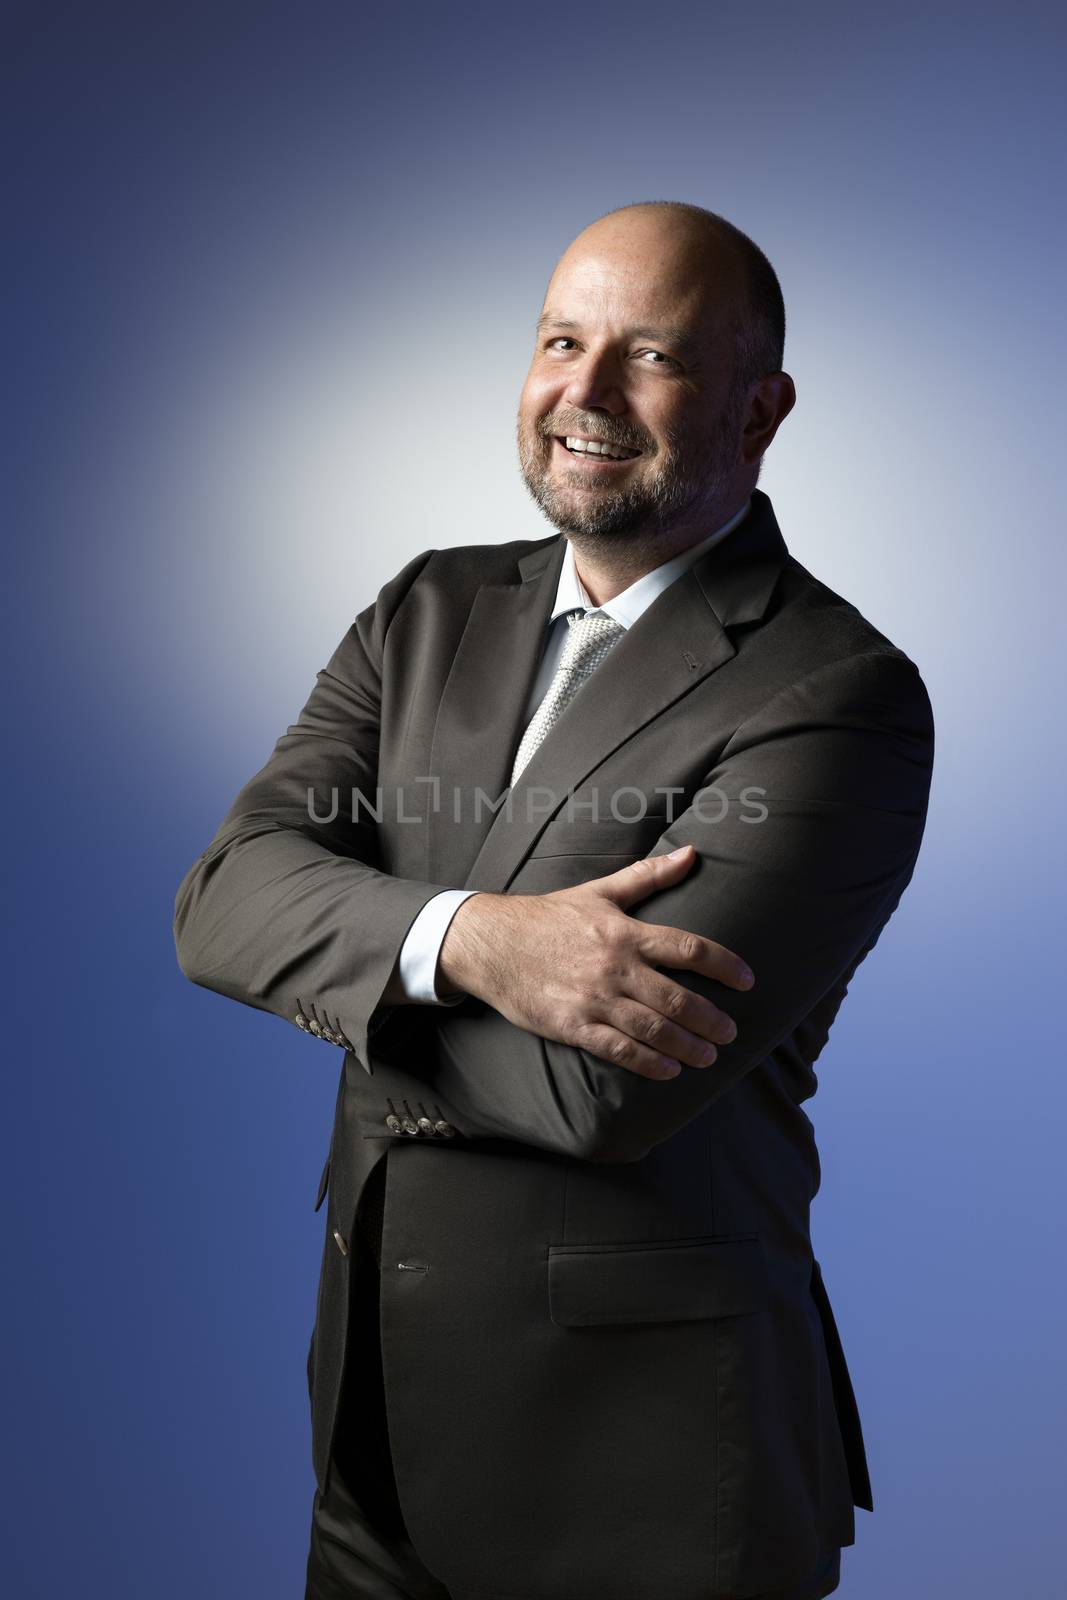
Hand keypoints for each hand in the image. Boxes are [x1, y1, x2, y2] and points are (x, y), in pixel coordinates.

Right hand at [437, 844, 754, 1080]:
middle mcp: (614, 966)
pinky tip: (668, 1070)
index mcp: (624, 931)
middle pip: (677, 997)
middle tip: (731, 1032)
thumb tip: (691, 854)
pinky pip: (618, 1049)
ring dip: (687, 1046)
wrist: (489, 942)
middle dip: (710, 1018)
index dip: (724, 965)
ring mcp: (594, 998)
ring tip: (708, 1056)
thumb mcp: (598, 891)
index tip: (748, 980)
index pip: (688, 948)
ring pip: (653, 1028)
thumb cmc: (547, 916)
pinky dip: (647, 1063)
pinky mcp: (572, 1025)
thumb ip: (648, 876)